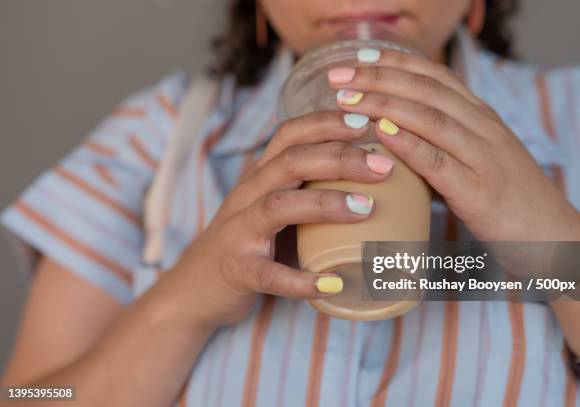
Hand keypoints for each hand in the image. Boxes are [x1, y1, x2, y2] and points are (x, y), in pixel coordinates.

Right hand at [170, 111, 394, 328]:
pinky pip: (270, 274)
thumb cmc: (249, 243)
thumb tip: (373, 183)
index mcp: (259, 177)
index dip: (326, 122)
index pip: (289, 135)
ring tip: (366, 209)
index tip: (366, 122)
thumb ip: (307, 190)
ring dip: (324, 204)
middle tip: (383, 166)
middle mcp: (247, 196)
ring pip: (278, 206)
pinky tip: (334, 284)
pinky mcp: (238, 271)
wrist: (195, 288)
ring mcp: (239, 233)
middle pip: (290, 162)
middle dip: (339, 158)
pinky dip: (302, 280)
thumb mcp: (273, 207)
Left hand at [328, 49, 579, 240]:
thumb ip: (444, 145)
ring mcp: (485, 158)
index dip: (395, 65)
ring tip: (348, 102)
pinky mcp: (480, 192)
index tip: (358, 61)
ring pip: (431, 119)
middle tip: (338, 79)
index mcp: (482, 118)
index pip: (435, 77)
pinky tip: (382, 133)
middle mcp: (485, 129)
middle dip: (379, 79)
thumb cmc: (508, 201)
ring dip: (385, 105)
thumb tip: (394, 139)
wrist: (554, 237)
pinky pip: (440, 162)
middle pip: (427, 91)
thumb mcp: (479, 160)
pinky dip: (409, 144)